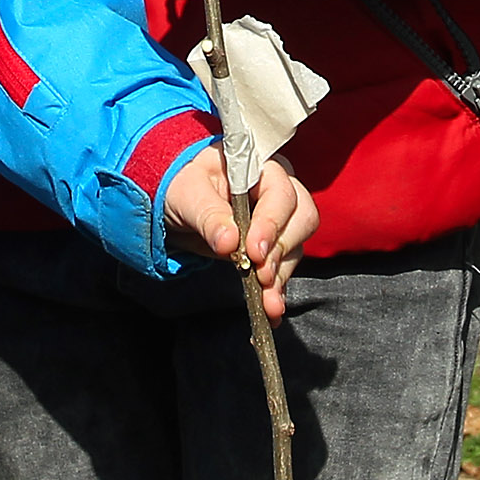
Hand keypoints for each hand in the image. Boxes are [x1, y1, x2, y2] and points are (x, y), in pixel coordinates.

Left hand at [163, 150, 316, 319]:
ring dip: (280, 277)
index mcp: (261, 168)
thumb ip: (208, 215)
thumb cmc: (184, 186)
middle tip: (260, 276)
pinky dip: (276, 290)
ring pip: (295, 248)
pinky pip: (282, 269)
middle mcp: (278, 192)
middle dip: (281, 252)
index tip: (254, 252)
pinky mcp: (273, 247)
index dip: (272, 224)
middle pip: (301, 219)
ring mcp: (279, 221)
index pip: (281, 194)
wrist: (178, 202)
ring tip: (267, 303)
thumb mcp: (187, 194)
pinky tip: (269, 311)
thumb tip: (229, 243)